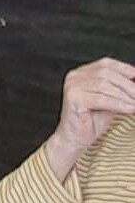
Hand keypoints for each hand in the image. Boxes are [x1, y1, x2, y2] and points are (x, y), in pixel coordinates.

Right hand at [45, 59, 134, 179]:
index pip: (106, 63)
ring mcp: (72, 86)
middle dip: (128, 84)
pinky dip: (119, 104)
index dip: (125, 69)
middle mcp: (74, 76)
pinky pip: (101, 99)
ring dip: (125, 95)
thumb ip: (120, 91)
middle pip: (106, 73)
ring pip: (104, 85)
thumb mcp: (109, 101)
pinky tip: (130, 109)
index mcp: (81, 73)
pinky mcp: (74, 99)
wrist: (74, 139)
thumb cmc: (91, 121)